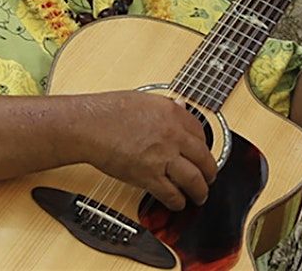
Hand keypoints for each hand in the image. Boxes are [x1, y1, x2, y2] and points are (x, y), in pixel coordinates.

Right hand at [84, 91, 216, 210]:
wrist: (90, 125)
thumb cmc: (110, 110)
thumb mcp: (146, 98)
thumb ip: (167, 106)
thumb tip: (180, 106)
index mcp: (173, 114)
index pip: (201, 132)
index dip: (204, 145)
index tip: (202, 152)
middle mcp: (173, 135)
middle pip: (203, 157)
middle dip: (210, 171)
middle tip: (210, 176)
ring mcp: (162, 157)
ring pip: (193, 179)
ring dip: (200, 190)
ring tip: (201, 195)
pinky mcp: (148, 176)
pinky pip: (171, 193)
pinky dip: (177, 201)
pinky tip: (178, 202)